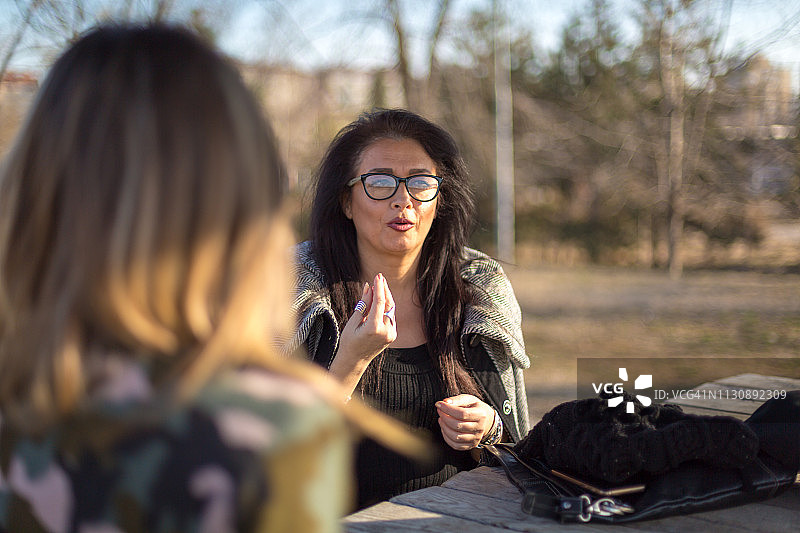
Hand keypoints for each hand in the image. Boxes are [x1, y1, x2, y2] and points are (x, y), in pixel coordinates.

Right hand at [328, 273, 396, 395]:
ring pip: (391, 310)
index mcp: (374, 328)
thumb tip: (369, 287)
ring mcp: (391, 334)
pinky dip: (386, 306)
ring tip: (379, 285)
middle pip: (388, 304)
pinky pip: (390, 316)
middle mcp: (386, 331)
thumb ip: (363, 304)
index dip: (379, 287)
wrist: (355, 361)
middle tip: (379, 277)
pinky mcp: (392, 335)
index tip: (378, 276)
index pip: (380, 302)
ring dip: (386, 297)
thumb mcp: (353, 322)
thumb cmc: (349, 341)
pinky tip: (380, 298)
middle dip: (384, 289)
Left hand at [435, 394, 495, 450]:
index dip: (448, 409)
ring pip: (455, 437)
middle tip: (440, 411)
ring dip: (444, 428)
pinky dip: (446, 437)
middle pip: (458, 425)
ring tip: (441, 419)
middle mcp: (479, 428)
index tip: (439, 404)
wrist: (486, 420)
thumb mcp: (469, 399)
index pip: (462, 414)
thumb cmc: (475, 408)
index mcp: (481, 414)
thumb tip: (445, 402)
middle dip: (444, 417)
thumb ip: (458, 399)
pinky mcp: (471, 445)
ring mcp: (476, 438)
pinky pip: (455, 445)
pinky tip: (445, 429)